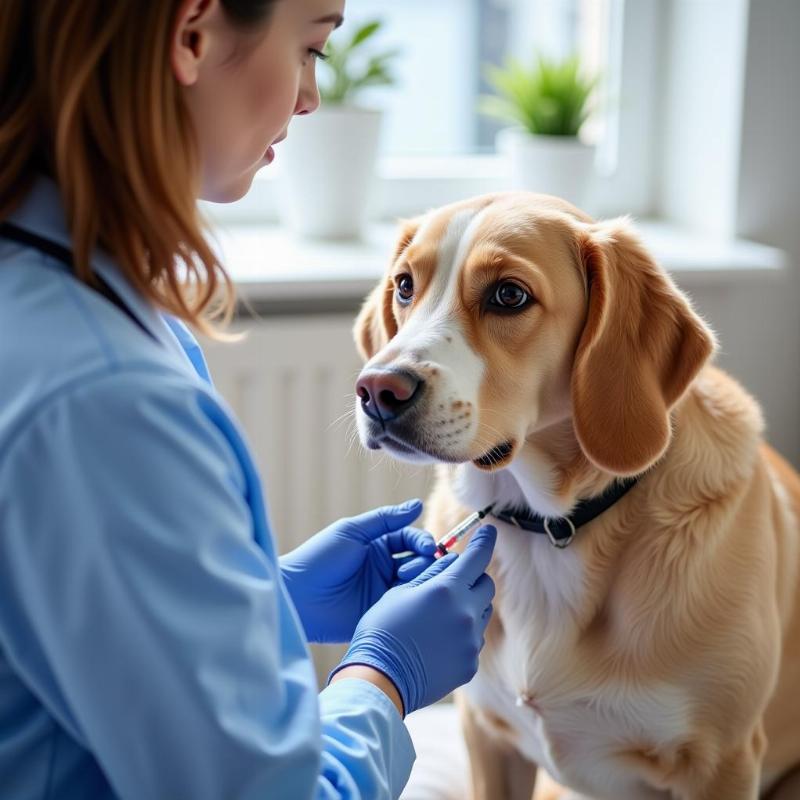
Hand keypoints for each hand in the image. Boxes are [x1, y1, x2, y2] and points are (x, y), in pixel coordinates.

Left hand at [280, 499, 435, 642]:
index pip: (411, 540)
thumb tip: (418, 504)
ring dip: (418, 579)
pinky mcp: (381, 615)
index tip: (428, 547)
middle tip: (409, 568)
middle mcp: (384, 569)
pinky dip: (412, 602)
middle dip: (423, 561)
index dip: (422, 542)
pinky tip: (406, 598)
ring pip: (416, 584)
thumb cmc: (319, 558)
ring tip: (404, 580)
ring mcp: (384, 593)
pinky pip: (405, 608)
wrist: (298, 595)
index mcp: (378, 547)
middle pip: (419, 561)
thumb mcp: (353, 532)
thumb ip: (385, 519)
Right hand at [329, 525, 496, 715]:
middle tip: (456, 580)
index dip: (484, 541)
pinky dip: (462, 632)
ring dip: (468, 606)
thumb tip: (452, 562)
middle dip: (474, 578)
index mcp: (446, 590)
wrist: (380, 679)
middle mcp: (465, 613)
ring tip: (441, 614)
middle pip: (486, 585)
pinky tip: (439, 639)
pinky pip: (474, 639)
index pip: (477, 558)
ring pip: (481, 612)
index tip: (489, 531)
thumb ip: (432, 573)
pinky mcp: (470, 664)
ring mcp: (470, 641)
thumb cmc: (383, 628)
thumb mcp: (401, 590)